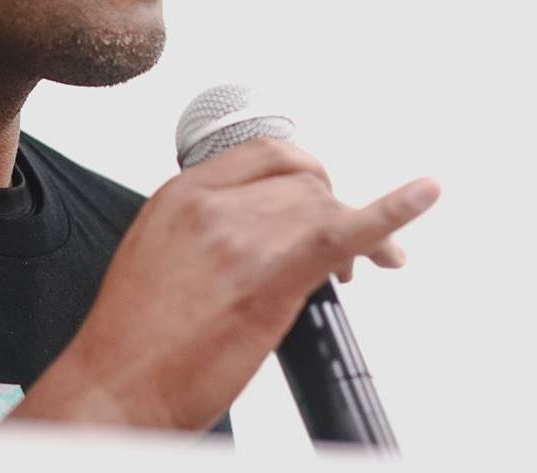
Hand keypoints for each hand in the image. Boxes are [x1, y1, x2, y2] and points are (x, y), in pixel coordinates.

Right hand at [10, 138, 438, 430]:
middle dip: (331, 206)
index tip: (319, 191)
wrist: (115, 385)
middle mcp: (212, 204)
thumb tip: (257, 227)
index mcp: (182, 193)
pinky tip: (422, 194)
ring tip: (357, 267)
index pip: (266, 152)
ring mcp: (241, 237)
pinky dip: (392, 210)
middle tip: (343, 252)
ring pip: (323, 204)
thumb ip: (208, 225)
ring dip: (352, 231)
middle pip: (302, 178)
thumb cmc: (132, 332)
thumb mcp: (158, 251)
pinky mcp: (270, 277)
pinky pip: (344, 229)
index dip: (304, 170)